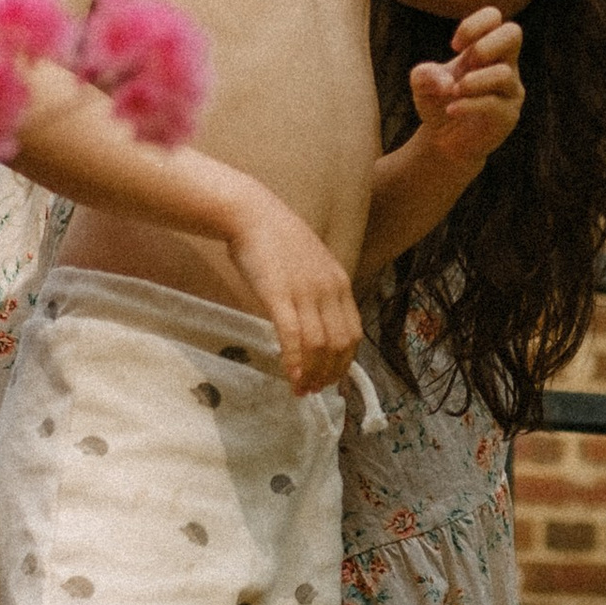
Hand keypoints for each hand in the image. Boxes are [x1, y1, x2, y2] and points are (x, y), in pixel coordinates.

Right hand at [222, 182, 360, 395]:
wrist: (251, 214)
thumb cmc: (276, 239)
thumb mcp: (313, 264)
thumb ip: (321, 290)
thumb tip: (319, 321)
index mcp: (341, 283)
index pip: (354, 333)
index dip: (344, 362)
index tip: (331, 378)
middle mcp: (329, 290)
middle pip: (339, 344)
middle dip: (329, 374)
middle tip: (314, 390)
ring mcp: (306, 293)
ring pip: (319, 346)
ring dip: (311, 374)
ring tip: (301, 389)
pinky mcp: (279, 296)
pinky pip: (293, 337)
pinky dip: (294, 362)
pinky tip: (290, 376)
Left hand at [408, 8, 524, 167]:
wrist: (444, 140)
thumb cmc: (438, 102)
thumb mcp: (422, 83)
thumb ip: (424, 74)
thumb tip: (447, 84)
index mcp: (486, 48)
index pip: (493, 17)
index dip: (473, 25)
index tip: (454, 46)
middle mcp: (504, 65)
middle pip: (513, 32)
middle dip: (486, 44)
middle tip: (467, 62)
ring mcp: (509, 91)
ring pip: (503, 73)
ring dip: (473, 81)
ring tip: (453, 92)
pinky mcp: (507, 116)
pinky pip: (494, 104)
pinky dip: (468, 104)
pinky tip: (451, 109)